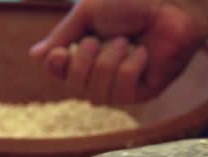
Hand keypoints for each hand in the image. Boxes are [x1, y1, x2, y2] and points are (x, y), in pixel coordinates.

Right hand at [29, 0, 207, 104]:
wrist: (171, 4)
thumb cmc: (132, 2)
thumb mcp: (88, 13)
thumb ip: (63, 35)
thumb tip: (35, 57)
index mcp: (88, 52)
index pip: (61, 74)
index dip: (57, 68)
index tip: (61, 52)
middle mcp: (104, 73)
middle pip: (77, 88)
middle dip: (85, 62)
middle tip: (101, 39)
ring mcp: (126, 86)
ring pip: (98, 96)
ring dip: (108, 64)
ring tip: (125, 42)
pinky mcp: (146, 92)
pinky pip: (124, 93)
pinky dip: (130, 68)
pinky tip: (143, 54)